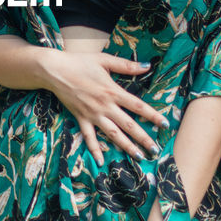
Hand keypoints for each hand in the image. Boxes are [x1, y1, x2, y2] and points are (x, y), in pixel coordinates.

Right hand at [43, 51, 167, 164]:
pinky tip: (101, 161)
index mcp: (113, 91)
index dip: (153, 116)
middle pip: (129, 125)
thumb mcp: (105, 60)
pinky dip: (95, 150)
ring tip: (138, 156)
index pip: (138, 106)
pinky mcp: (81, 119)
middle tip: (155, 150)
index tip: (165, 124)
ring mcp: (93, 114)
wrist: (55, 70)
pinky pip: (89, 137)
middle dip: (144, 138)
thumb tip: (148, 66)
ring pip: (113, 134)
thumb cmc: (80, 62)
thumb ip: (127, 65)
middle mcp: (105, 106)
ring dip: (126, 146)